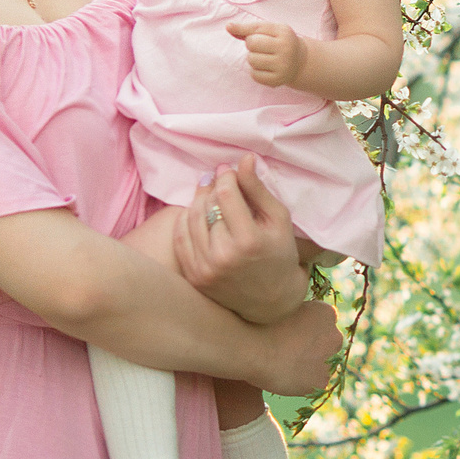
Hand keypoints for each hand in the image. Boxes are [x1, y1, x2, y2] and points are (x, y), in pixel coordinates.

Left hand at [172, 157, 305, 320]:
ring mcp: (205, 269)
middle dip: (212, 187)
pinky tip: (199, 214)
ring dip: (198, 201)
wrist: (270, 300)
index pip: (225, 195)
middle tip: (219, 181)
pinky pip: (180, 238)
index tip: (228, 171)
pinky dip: (186, 220)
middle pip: (206, 205)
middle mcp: (223, 257)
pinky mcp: (193, 276)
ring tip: (210, 196)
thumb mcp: (278, 219)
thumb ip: (258, 189)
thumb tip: (244, 158)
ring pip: (190, 218)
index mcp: (249, 241)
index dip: (225, 177)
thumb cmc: (279, 253)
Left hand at [230, 18, 306, 88]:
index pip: (253, 32)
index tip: (255, 37)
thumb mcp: (268, 30)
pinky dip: (256, 71)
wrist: (299, 61)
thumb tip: (228, 26)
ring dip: (253, 59)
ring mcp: (282, 66)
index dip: (250, 35)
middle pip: (251, 45)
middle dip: (251, 46)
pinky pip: (254, 75)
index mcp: (283, 32)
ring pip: (251, 60)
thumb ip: (247, 28)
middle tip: (262, 48)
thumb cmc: (278, 41)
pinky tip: (266, 68)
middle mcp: (286, 49)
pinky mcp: (277, 81)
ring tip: (264, 58)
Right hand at [257, 298, 344, 397]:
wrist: (252, 349)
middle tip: (290, 351)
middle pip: (327, 343)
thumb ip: (299, 312)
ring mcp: (330, 360)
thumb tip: (299, 318)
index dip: (307, 328)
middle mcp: (335, 335)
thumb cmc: (260, 323)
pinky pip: (315, 382)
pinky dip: (304, 382)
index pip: (323, 322)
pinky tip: (286, 376)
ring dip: (310, 365)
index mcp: (327, 313)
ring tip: (285, 364)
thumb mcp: (284, 306)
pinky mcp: (322, 382)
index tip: (291, 333)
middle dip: (314, 346)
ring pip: (323, 364)